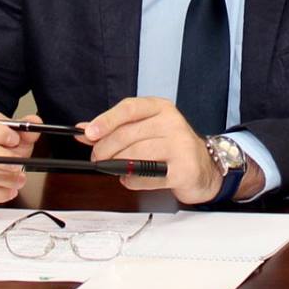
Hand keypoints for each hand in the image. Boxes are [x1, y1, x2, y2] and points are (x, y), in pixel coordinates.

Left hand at [84, 97, 244, 204]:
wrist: (204, 168)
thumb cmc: (172, 147)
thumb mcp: (146, 130)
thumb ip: (116, 128)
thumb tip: (84, 130)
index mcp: (161, 108)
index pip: (129, 108)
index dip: (106, 120)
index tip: (89, 133)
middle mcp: (172, 122)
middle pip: (128, 134)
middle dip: (106, 149)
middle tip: (97, 158)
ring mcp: (180, 145)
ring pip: (136, 155)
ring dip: (118, 166)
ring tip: (116, 169)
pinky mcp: (183, 169)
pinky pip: (147, 176)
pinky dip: (132, 181)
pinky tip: (131, 179)